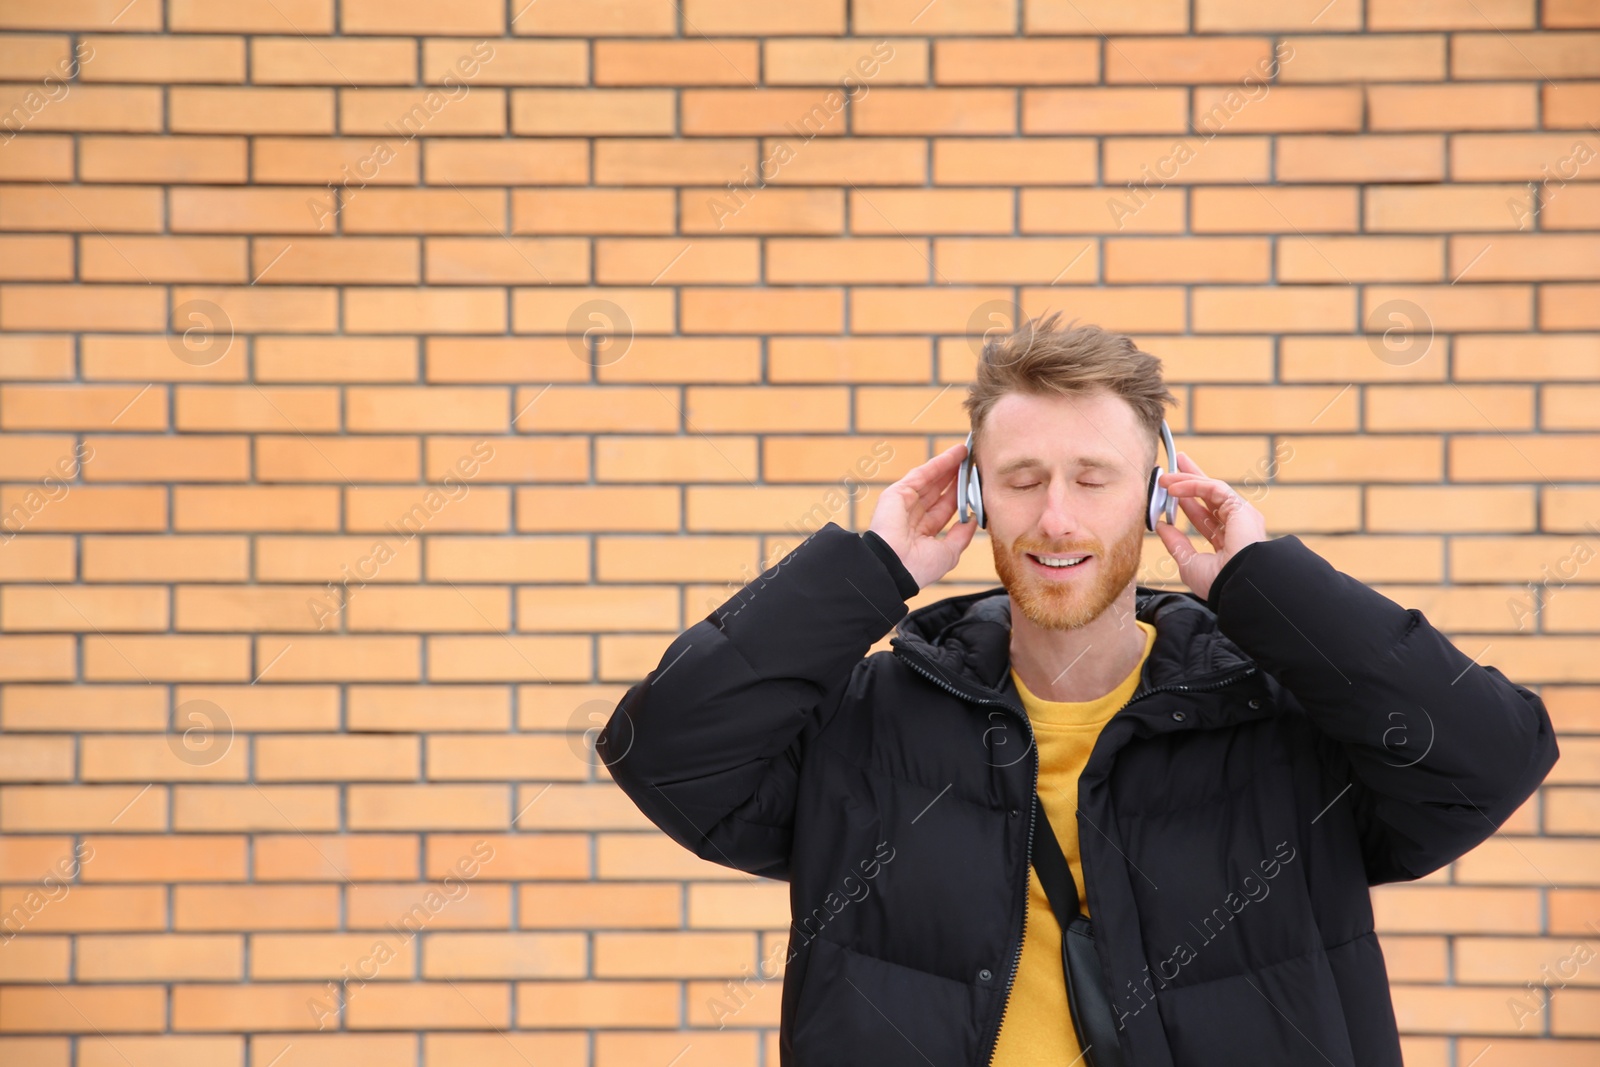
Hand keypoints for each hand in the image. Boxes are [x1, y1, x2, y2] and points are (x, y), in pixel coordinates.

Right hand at [868, 442, 979, 588]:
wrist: (895, 567)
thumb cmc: (919, 567)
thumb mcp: (949, 553)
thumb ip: (961, 535)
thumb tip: (973, 519)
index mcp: (922, 533)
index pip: (945, 509)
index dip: (960, 495)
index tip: (976, 484)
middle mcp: (913, 516)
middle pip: (939, 491)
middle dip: (955, 477)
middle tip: (974, 463)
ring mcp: (904, 503)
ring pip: (931, 479)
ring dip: (949, 465)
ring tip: (967, 453)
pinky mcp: (897, 492)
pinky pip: (923, 474)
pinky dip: (940, 463)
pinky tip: (956, 454)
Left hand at [1152, 451, 1267, 601]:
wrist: (1237, 586)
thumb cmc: (1218, 583)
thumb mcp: (1189, 562)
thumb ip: (1176, 543)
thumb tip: (1161, 526)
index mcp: (1228, 542)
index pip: (1205, 517)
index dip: (1187, 504)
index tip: (1169, 495)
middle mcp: (1237, 526)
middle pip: (1210, 496)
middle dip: (1190, 480)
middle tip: (1171, 471)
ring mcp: (1241, 515)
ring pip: (1211, 488)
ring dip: (1186, 479)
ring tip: (1163, 478)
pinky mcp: (1240, 507)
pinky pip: (1214, 488)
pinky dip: (1192, 484)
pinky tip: (1173, 488)